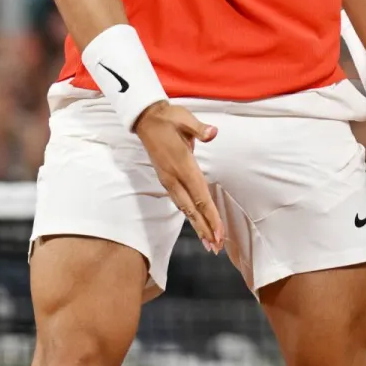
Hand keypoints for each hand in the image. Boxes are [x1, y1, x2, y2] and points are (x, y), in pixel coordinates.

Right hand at [134, 102, 224, 251]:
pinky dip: (189, 214)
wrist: (146, 119)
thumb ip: (199, 129)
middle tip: (215, 247)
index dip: (210, 215)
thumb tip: (213, 133)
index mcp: (182, 165)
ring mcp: (168, 180)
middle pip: (192, 208)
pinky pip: (180, 201)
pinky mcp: (166, 178)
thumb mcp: (185, 119)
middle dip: (204, 228)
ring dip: (197, 225)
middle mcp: (174, 177)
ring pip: (185, 207)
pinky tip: (196, 222)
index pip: (200, 195)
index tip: (218, 232)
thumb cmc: (169, 118)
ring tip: (208, 242)